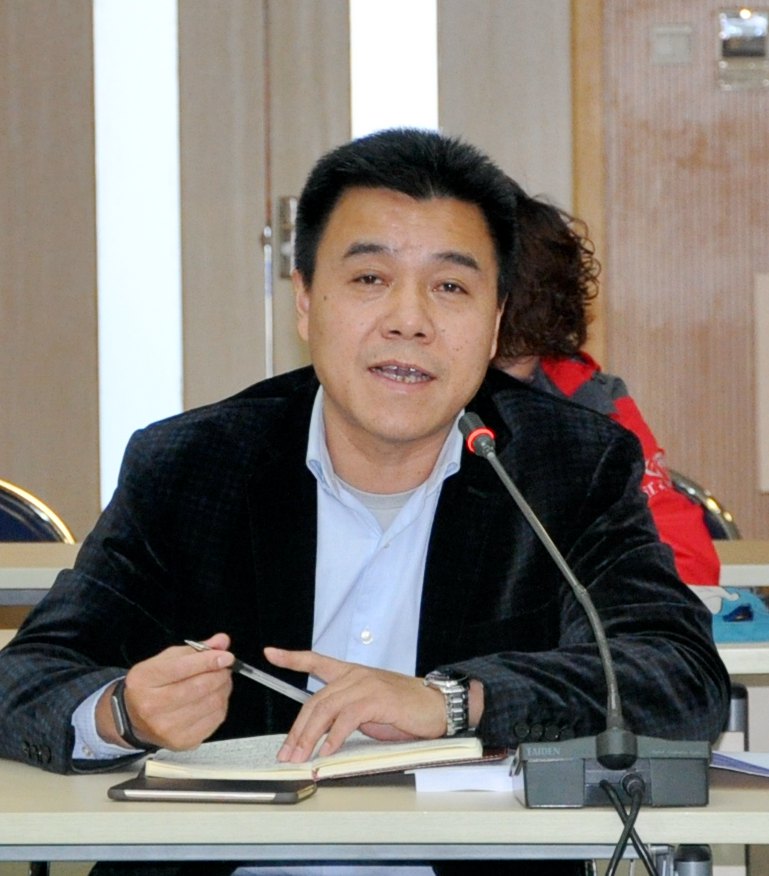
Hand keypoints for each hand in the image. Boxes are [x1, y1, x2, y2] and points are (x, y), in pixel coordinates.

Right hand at [96, 633, 235, 750]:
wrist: (135, 718)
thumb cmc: (152, 685)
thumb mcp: (167, 660)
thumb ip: (196, 650)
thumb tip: (222, 642)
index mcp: (145, 679)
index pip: (182, 668)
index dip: (208, 661)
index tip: (226, 656)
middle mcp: (152, 706)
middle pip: (199, 686)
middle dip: (219, 673)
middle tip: (224, 667)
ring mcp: (167, 727)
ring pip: (211, 703)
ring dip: (223, 688)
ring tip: (220, 681)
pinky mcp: (182, 741)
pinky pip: (215, 719)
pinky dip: (221, 705)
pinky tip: (214, 698)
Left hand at [264, 647, 446, 762]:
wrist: (436, 706)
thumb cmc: (405, 709)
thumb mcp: (370, 708)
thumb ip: (346, 713)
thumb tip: (322, 733)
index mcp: (352, 673)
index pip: (316, 660)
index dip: (292, 657)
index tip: (270, 653)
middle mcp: (355, 675)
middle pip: (315, 701)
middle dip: (297, 730)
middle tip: (287, 753)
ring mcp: (365, 684)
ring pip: (326, 710)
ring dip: (309, 737)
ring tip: (300, 757)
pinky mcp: (376, 698)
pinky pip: (346, 718)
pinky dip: (334, 737)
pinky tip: (327, 751)